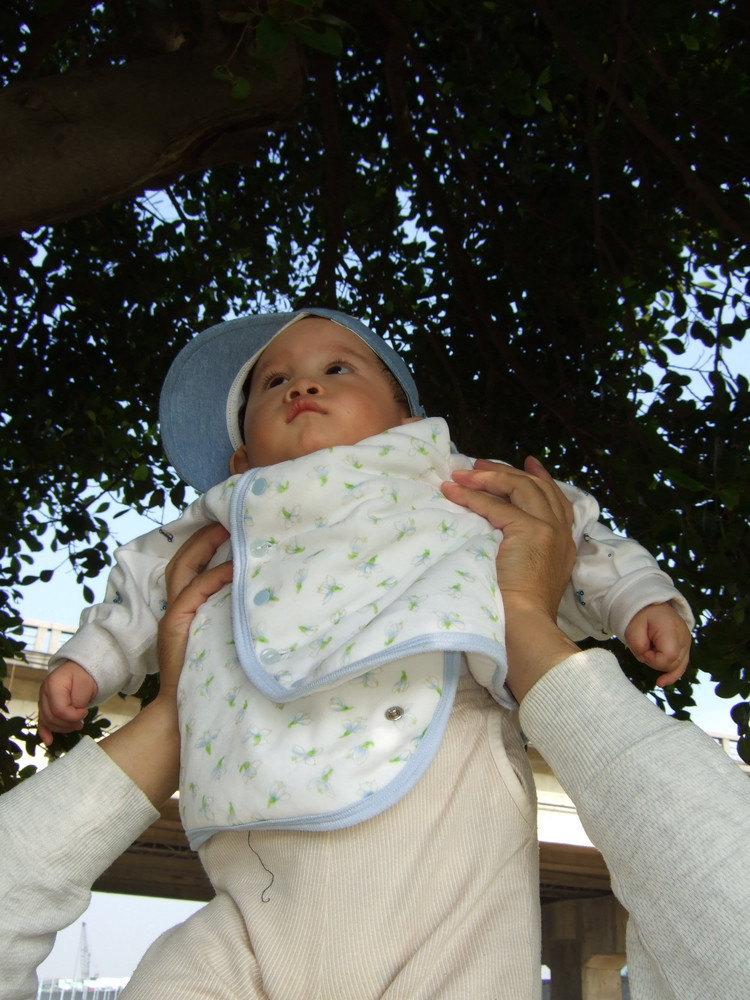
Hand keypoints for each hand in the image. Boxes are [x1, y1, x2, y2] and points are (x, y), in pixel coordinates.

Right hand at [37, 660, 98, 746]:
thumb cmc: (84, 675)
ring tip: (77, 725)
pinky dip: (45, 732)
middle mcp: (44, 692)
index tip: (85, 712)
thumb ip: (79, 700)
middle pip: (52, 718)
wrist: (81, 668)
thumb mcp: (86, 684)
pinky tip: (49, 741)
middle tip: (82, 722)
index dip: (73, 716)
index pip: (59, 710)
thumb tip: (74, 715)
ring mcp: (43, 699)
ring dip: (63, 727)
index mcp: (53, 684)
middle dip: (68, 723)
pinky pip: (42, 721)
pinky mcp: (45, 706)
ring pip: (48, 721)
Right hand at [157, 522, 232, 699]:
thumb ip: (235, 612)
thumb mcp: (227, 637)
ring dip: (205, 546)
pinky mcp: (174, 627)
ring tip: (231, 529)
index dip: (207, 542)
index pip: (192, 564)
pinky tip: (235, 567)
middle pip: (184, 558)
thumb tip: (267, 591)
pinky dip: (213, 576)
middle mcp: (177, 607)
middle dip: (205, 534)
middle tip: (231, 516)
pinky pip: (193, 591)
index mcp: (187, 607)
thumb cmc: (214, 678)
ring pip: (183, 568)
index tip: (232, 523)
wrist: (186, 714)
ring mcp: (174, 616)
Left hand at [441, 456, 580, 699]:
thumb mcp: (522, 573)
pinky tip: (453, 492)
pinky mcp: (533, 532)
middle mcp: (561, 533)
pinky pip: (497, 505)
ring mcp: (549, 530)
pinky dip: (472, 496)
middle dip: (507, 472)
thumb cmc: (515, 611)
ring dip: (487, 477)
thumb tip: (491, 529)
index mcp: (563, 544)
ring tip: (460, 475)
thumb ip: (518, 548)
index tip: (528, 463)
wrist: (524, 627)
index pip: (555, 500)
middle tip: (479, 464)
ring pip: (520, 488)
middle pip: (537, 488)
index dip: (541, 478)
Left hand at [624, 603, 691, 686]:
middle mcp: (684, 637)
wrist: (651, 605)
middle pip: (671, 664)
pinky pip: (681, 665)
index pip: (667, 657)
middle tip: (645, 645)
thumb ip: (638, 645)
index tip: (643, 649)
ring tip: (650, 649)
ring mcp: (687, 643)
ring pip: (675, 666)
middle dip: (654, 661)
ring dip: (659, 663)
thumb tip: (646, 658)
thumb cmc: (641, 617)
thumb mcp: (633, 628)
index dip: (652, 659)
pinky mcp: (685, 647)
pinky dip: (672, 674)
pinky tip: (661, 683)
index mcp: (672, 630)